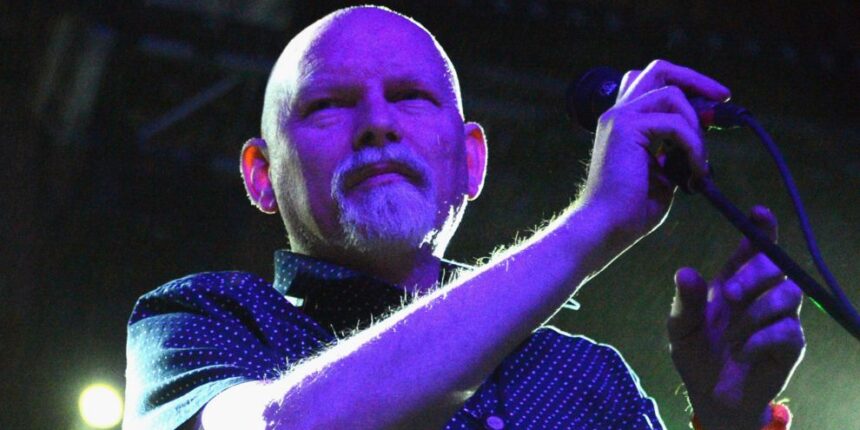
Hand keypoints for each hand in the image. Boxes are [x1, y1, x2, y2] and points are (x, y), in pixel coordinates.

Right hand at [580, 59, 729, 240]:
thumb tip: (702, 134)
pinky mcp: (626, 128)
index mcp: (623, 123)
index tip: (714, 103)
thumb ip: (676, 149)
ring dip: (697, 126)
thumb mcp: (662, 172)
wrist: (607, 226)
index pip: (653, 84)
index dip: (686, 86)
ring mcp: (619, 117)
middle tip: (723, 98)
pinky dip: (694, 146)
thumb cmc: (631, 209)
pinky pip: (676, 123)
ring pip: (673, 94)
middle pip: (659, 70)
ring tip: (699, 162)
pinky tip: (694, 171)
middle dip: (696, 80)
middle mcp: (617, 113)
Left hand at [667, 206, 805, 429]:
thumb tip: (685, 272)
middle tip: (730, 294)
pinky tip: (741, 351)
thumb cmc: (696, 353)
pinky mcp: (791, 345)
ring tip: (731, 335)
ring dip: (756, 312)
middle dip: (755, 274)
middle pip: (776, 266)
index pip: (755, 247)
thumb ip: (685, 302)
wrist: (711, 395)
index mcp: (734, 281)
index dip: (761, 229)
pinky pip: (788, 330)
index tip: (760, 213)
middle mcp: (761, 294)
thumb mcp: (682, 327)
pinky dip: (761, 340)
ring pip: (788, 295)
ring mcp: (780, 318)